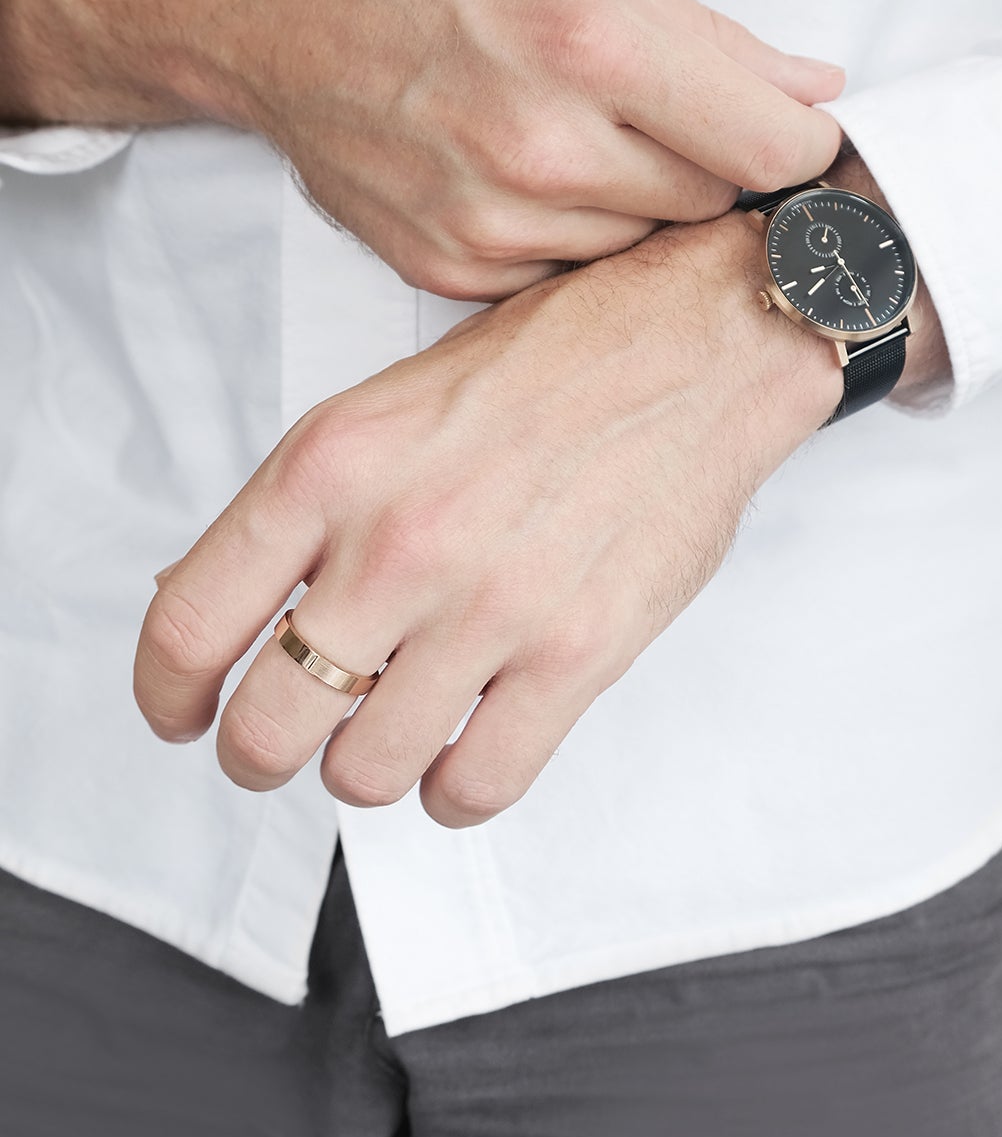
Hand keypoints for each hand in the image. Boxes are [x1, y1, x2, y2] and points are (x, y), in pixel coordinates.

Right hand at [0, 0, 843, 297]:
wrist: (269, 7)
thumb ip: (713, 41)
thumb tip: (814, 91)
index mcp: (594, 46)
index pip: (770, 148)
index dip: (800, 146)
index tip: (795, 136)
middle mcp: (547, 147)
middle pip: (711, 204)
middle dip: (713, 169)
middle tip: (669, 125)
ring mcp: (494, 223)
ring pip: (640, 251)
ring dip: (639, 209)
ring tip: (581, 143)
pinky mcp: (451, 270)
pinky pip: (564, 277)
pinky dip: (569, 240)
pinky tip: (525, 181)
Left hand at [133, 212, 843, 825]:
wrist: (701, 344)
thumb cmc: (553, 361)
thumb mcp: (390, 405)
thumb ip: (305, 508)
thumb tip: (213, 602)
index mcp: (330, 464)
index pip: (188, 622)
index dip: (166, 695)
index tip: (182, 713)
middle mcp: (397, 542)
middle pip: (265, 727)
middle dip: (258, 754)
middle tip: (282, 743)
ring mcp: (490, 606)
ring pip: (364, 773)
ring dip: (364, 769)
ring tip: (391, 732)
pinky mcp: (577, 655)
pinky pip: (475, 787)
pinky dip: (452, 792)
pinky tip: (462, 752)